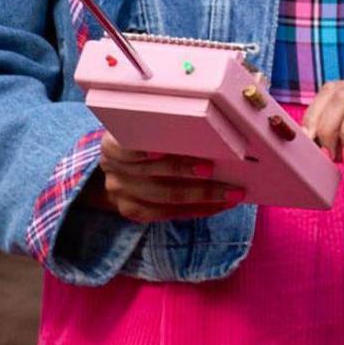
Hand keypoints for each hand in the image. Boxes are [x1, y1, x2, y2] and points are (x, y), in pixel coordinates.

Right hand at [94, 139, 240, 221]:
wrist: (119, 172)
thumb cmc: (143, 144)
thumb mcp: (144, 131)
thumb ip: (165, 130)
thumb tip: (210, 134)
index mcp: (112, 144)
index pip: (126, 148)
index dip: (145, 151)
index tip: (164, 152)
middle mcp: (113, 170)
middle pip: (154, 173)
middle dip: (189, 172)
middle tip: (219, 170)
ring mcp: (121, 194)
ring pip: (166, 197)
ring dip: (204, 195)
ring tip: (231, 193)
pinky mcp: (134, 212)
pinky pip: (171, 214)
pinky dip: (199, 209)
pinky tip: (220, 205)